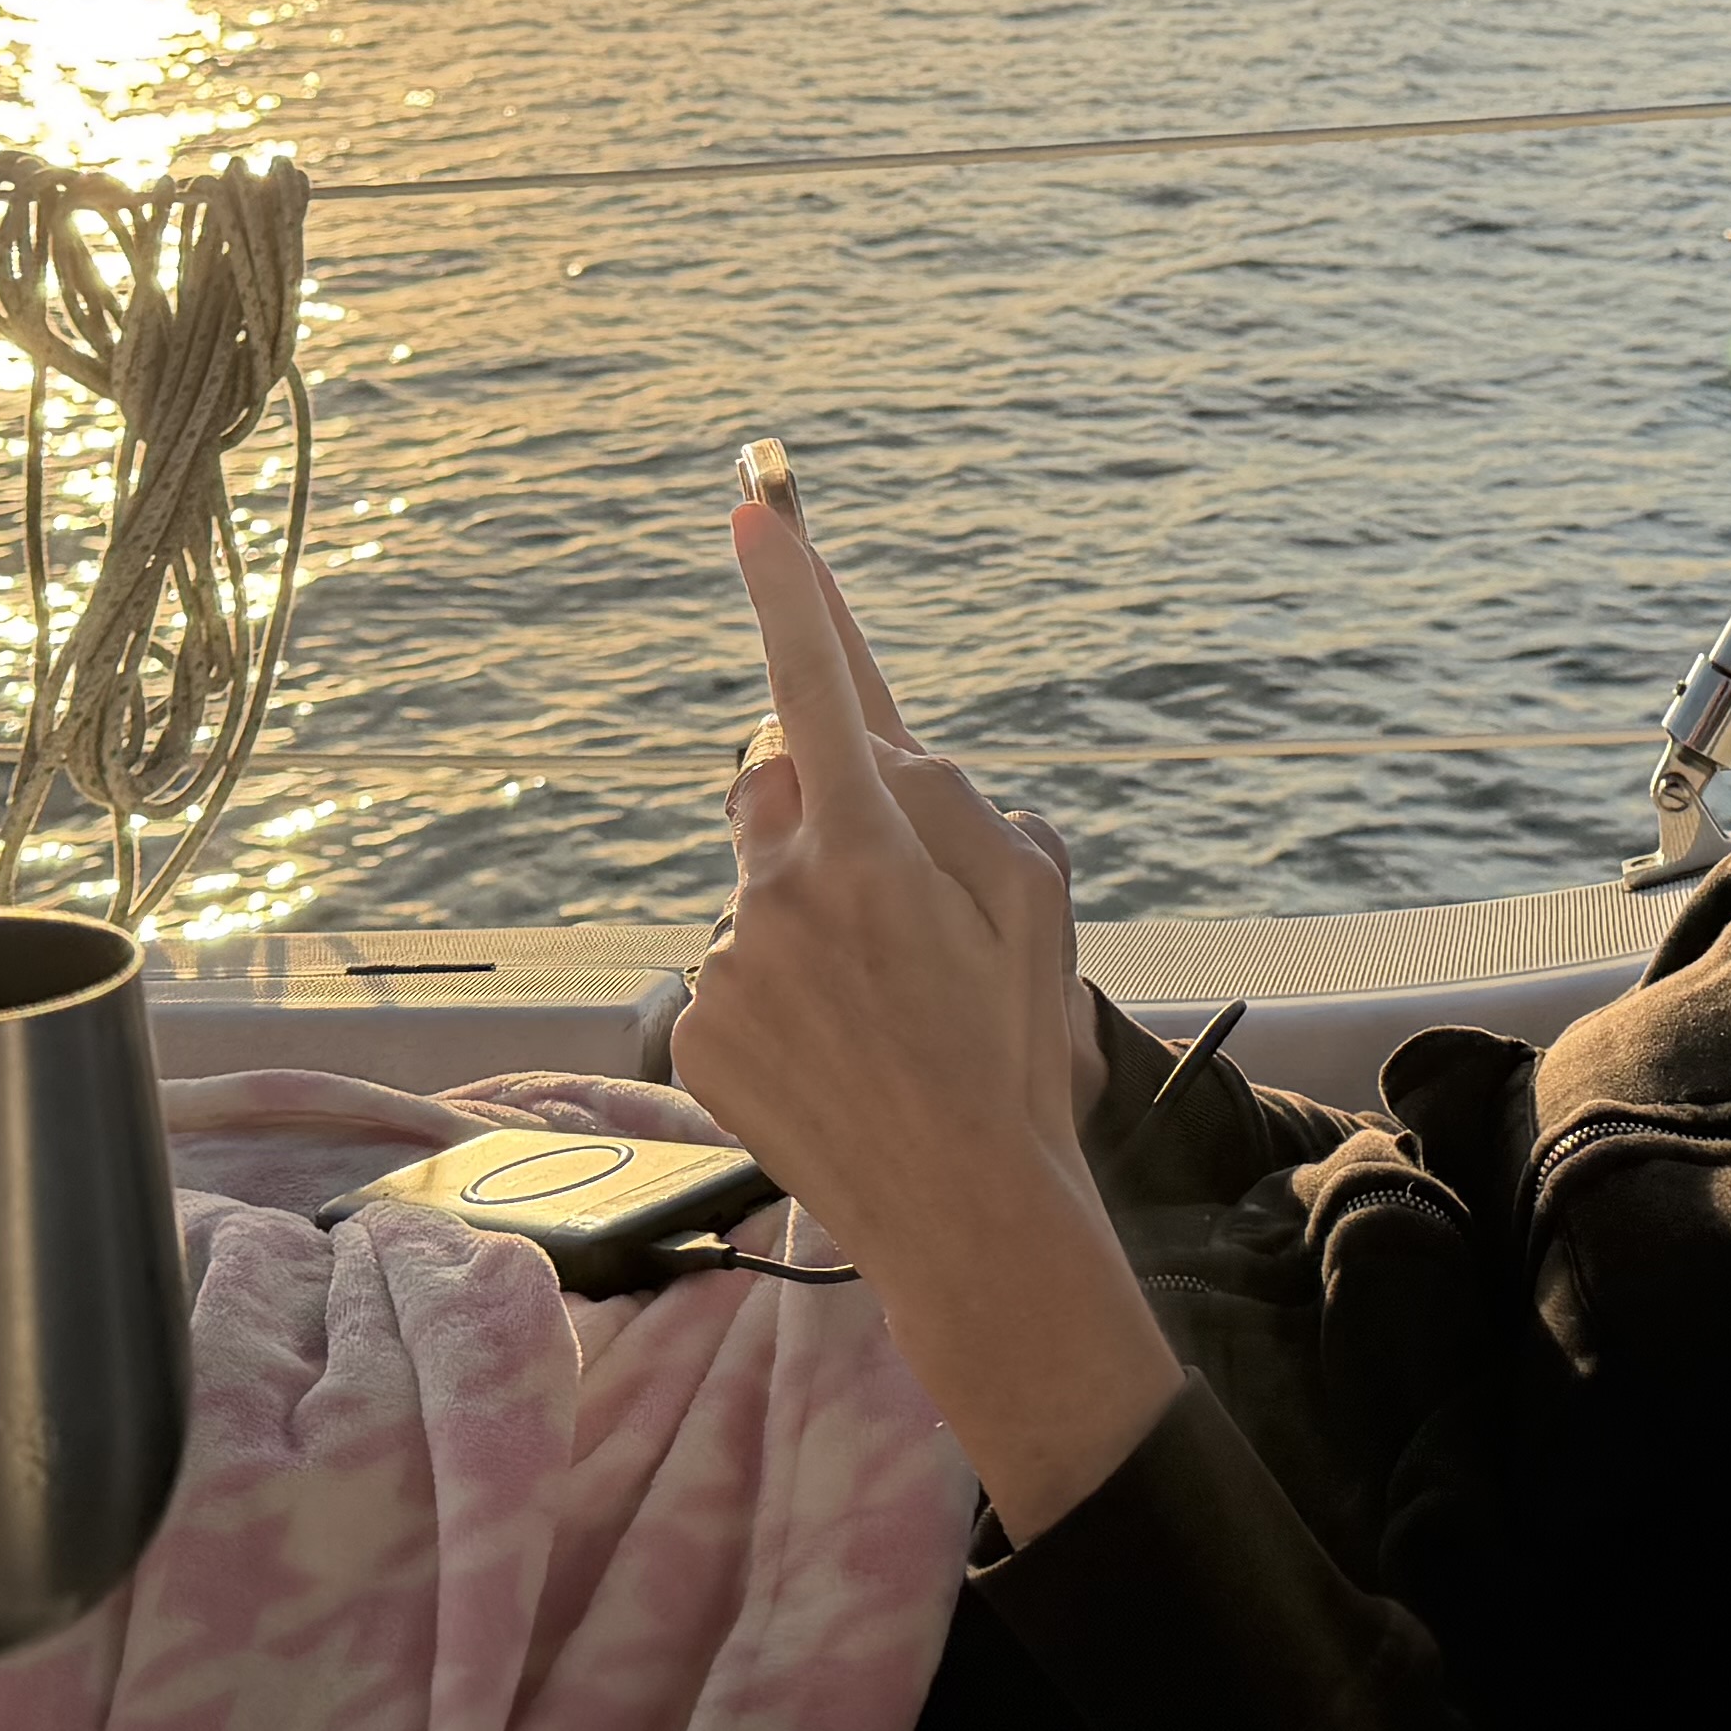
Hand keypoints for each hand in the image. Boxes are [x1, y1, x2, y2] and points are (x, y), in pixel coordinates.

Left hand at [677, 487, 1094, 1201]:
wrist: (967, 1219)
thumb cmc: (1017, 1049)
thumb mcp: (1037, 902)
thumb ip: (955, 800)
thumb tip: (881, 751)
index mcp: (873, 848)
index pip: (820, 686)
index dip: (788, 591)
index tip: (753, 512)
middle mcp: (781, 892)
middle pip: (772, 783)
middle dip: (819, 805)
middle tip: (888, 896)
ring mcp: (726, 965)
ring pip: (758, 891)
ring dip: (806, 922)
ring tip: (877, 1021)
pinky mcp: (694, 1031)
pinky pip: (731, 974)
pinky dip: (776, 998)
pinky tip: (835, 1059)